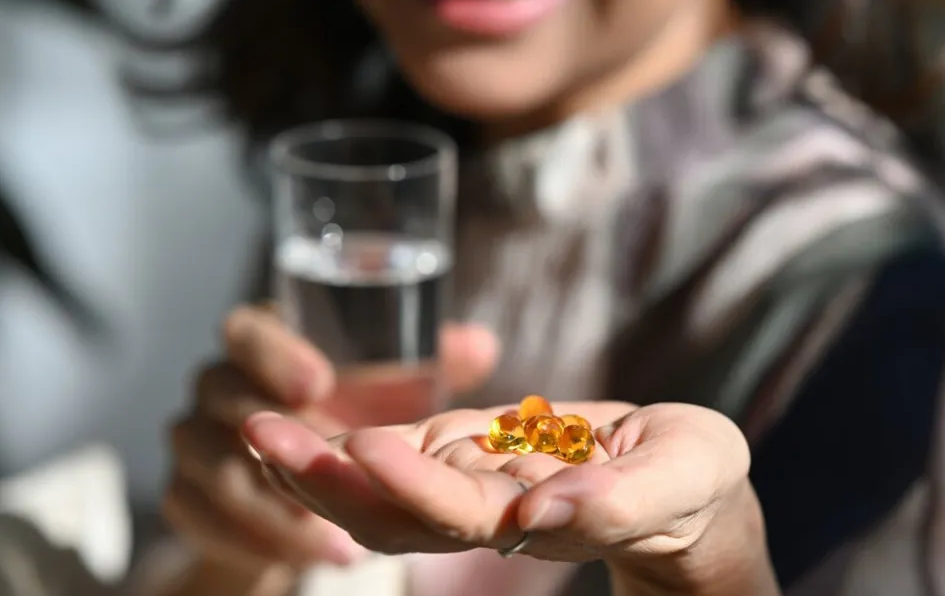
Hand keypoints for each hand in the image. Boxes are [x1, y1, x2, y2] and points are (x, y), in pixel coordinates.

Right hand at [162, 303, 498, 574]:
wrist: (296, 465)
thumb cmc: (347, 402)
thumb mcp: (387, 378)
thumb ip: (431, 359)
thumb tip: (481, 346)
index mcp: (258, 338)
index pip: (245, 331)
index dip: (273, 354)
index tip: (318, 382)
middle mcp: (216, 385)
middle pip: (220, 400)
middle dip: (274, 435)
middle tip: (335, 463)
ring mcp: (193, 442)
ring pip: (210, 472)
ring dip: (272, 508)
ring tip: (335, 542)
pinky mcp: (187, 497)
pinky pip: (198, 521)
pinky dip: (250, 542)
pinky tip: (308, 555)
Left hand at [244, 402, 779, 594]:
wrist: (680, 484)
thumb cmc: (691, 481)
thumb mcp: (681, 478)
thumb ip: (620, 500)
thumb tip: (543, 510)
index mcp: (540, 520)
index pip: (464, 515)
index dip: (413, 488)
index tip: (364, 449)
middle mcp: (489, 514)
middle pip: (395, 514)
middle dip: (326, 479)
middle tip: (260, 432)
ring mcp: (469, 488)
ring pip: (377, 495)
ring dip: (312, 465)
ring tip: (252, 425)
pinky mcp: (462, 458)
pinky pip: (390, 464)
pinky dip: (336, 449)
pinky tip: (290, 424)